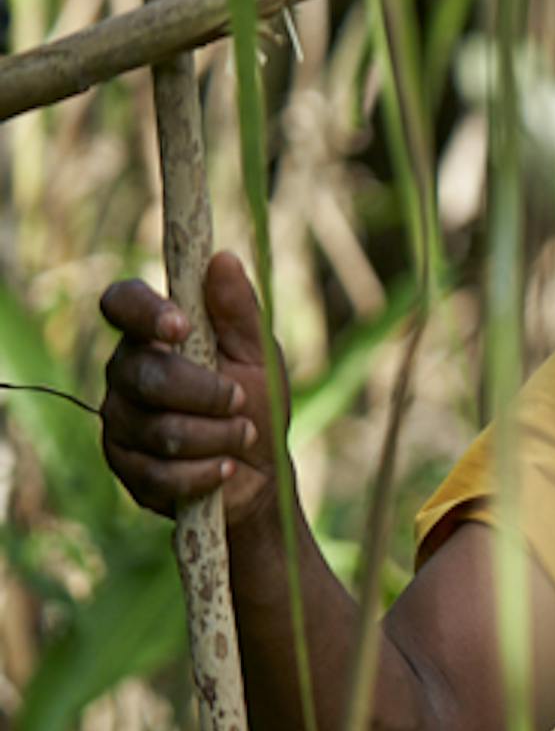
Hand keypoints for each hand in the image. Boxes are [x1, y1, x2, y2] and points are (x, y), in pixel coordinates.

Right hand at [98, 252, 277, 526]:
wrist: (259, 471)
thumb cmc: (256, 401)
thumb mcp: (257, 353)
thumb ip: (238, 310)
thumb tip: (223, 258)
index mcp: (152, 334)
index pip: (121, 303)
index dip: (144, 311)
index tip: (182, 326)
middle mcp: (125, 373)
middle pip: (144, 375)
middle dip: (204, 393)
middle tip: (241, 400)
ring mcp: (120, 421)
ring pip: (158, 428)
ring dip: (216, 435)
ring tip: (244, 434)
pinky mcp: (125, 468)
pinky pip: (159, 472)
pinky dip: (204, 471)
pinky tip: (225, 467)